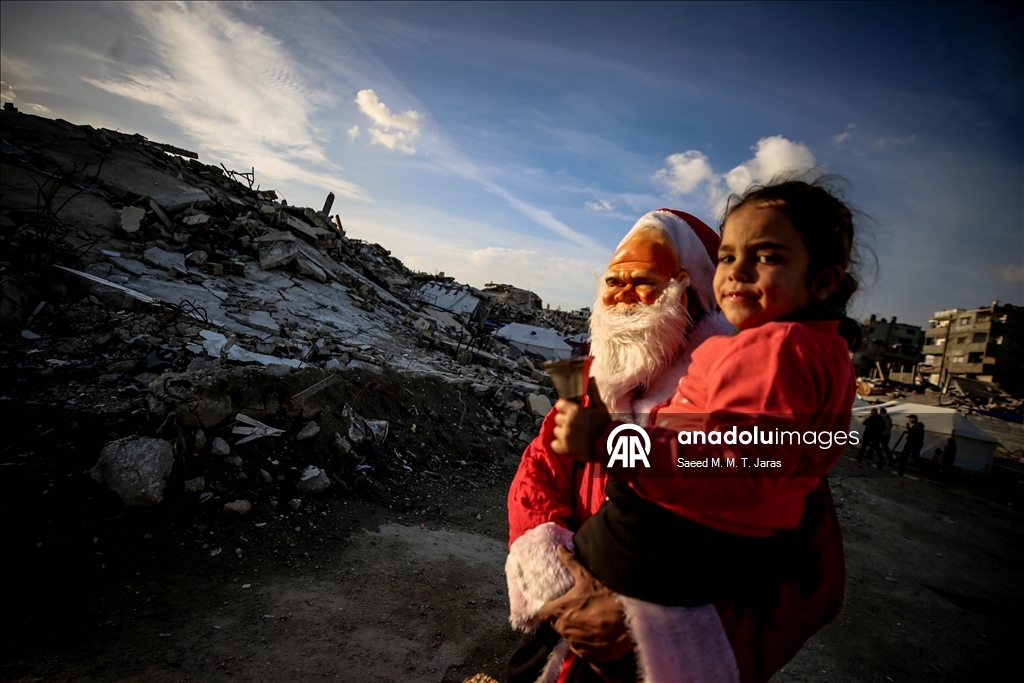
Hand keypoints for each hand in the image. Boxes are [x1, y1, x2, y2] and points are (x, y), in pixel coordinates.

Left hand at [537, 546, 633, 663]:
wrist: (630, 622)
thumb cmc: (607, 598)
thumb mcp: (588, 577)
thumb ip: (571, 563)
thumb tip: (559, 549)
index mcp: (561, 611)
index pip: (544, 613)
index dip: (550, 609)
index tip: (557, 606)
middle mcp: (564, 629)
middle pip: (558, 625)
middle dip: (565, 619)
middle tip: (580, 611)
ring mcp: (576, 644)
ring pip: (570, 637)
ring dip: (576, 631)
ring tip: (592, 622)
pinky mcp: (588, 656)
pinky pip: (581, 649)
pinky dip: (586, 644)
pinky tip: (598, 635)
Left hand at [551, 380, 609, 461]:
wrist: (609, 446)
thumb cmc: (605, 425)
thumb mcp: (599, 406)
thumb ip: (592, 392)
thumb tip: (590, 378)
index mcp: (574, 410)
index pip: (560, 404)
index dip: (565, 408)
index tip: (572, 412)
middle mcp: (567, 422)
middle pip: (558, 417)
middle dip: (565, 420)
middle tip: (576, 425)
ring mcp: (564, 436)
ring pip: (556, 430)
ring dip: (563, 432)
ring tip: (575, 435)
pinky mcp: (563, 448)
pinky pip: (554, 444)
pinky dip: (560, 444)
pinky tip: (570, 444)